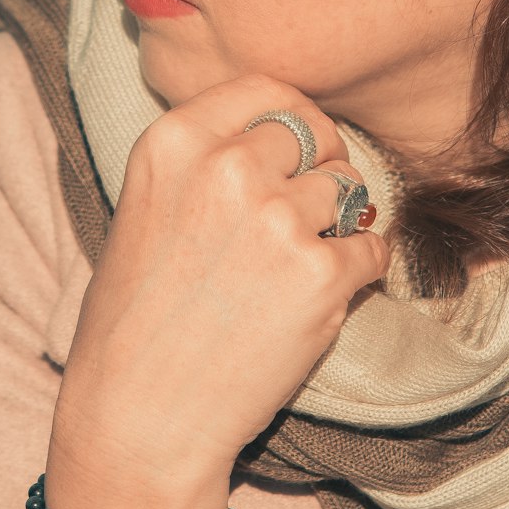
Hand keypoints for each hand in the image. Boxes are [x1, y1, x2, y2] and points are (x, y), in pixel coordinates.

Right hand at [54, 73, 389, 492]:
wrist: (139, 418)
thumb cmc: (136, 320)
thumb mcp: (146, 207)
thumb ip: (206, 161)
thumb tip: (286, 135)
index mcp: (174, 141)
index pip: (265, 89)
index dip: (292, 119)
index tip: (298, 149)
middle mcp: (226, 166)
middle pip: (313, 134)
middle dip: (320, 168)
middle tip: (307, 213)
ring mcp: (277, 218)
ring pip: (348, 187)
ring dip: (340, 221)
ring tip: (302, 264)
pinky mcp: (320, 274)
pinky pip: (372, 246)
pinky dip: (360, 269)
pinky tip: (321, 297)